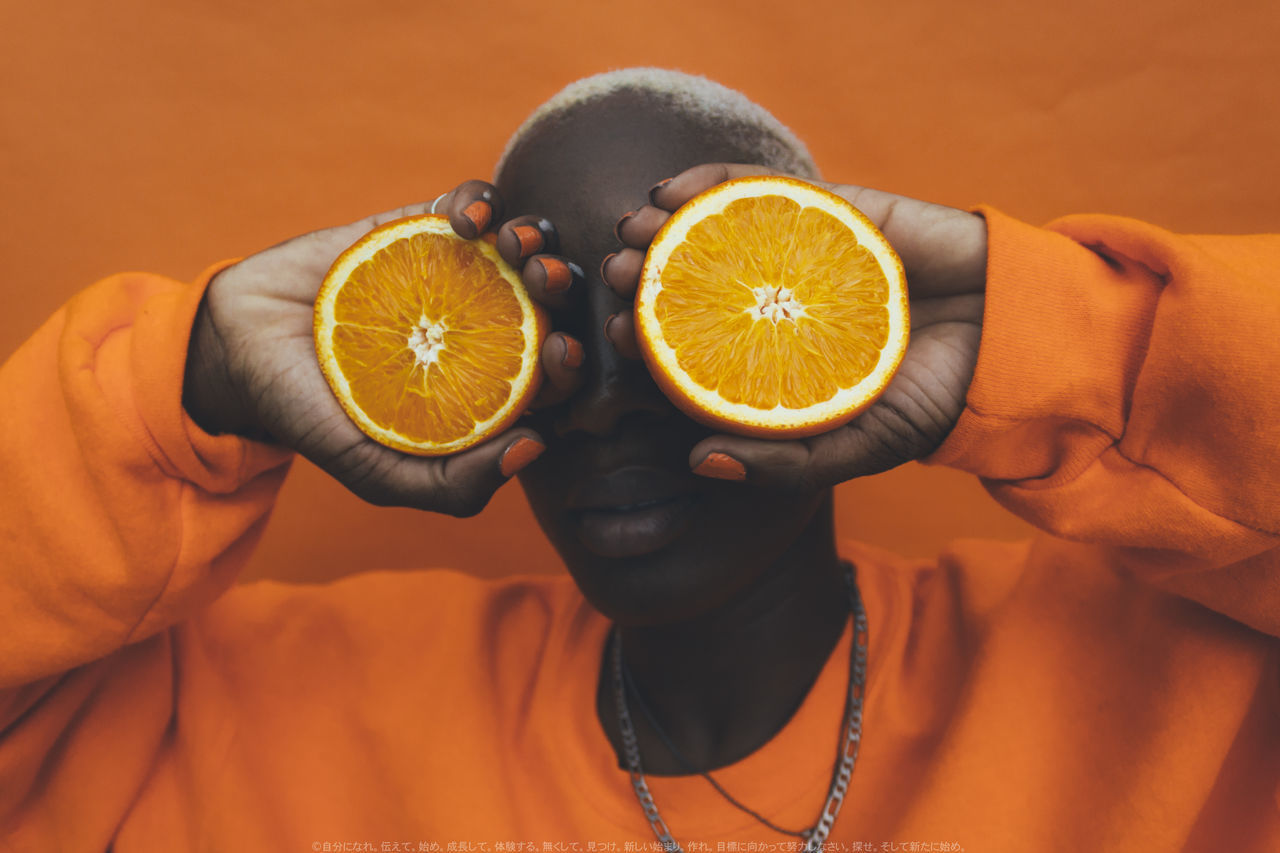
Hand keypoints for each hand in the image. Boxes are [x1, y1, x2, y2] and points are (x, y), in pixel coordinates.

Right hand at [182, 181, 585, 515]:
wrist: (240, 348)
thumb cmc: (317, 419)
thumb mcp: (381, 474)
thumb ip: (453, 484)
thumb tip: (536, 448)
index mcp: (492, 386)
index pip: (556, 374)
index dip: (574, 363)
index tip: (561, 353)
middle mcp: (489, 326)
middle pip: (555, 302)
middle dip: (566, 290)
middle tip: (545, 285)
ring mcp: (460, 272)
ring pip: (529, 245)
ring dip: (538, 239)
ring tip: (515, 247)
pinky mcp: (424, 226)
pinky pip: (473, 202)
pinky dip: (483, 200)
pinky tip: (467, 220)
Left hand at [600, 163, 986, 488]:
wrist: (1012, 333)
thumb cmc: (932, 400)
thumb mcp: (857, 449)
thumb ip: (781, 462)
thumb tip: (696, 462)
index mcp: (768, 363)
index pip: (689, 352)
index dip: (644, 342)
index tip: (610, 337)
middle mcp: (770, 308)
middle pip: (688, 287)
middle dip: (640, 278)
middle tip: (610, 277)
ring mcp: (792, 258)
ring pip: (710, 234)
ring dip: (660, 227)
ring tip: (629, 230)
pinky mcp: (820, 211)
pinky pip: (755, 191)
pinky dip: (709, 185)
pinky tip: (672, 193)